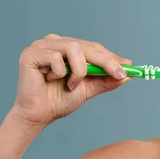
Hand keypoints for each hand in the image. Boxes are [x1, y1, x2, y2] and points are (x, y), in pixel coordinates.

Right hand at [12, 34, 131, 127]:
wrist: (38, 116)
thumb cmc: (59, 100)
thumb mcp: (88, 89)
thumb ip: (105, 80)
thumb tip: (128, 75)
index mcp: (66, 47)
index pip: (93, 47)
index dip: (111, 56)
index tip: (129, 66)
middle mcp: (54, 42)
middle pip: (86, 46)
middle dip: (106, 61)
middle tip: (119, 74)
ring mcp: (41, 45)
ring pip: (73, 48)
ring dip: (79, 70)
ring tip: (71, 85)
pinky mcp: (30, 53)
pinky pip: (56, 57)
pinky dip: (60, 72)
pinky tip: (50, 81)